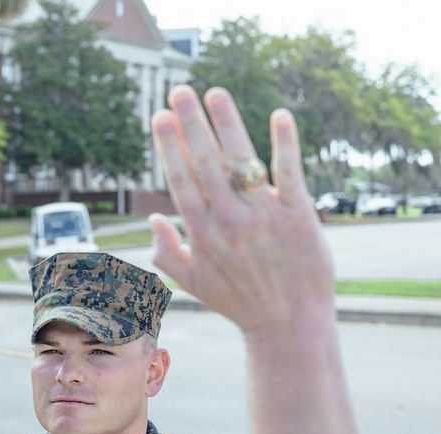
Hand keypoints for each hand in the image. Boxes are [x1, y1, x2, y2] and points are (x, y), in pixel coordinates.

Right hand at [149, 85, 334, 336]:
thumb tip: (153, 220)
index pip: (181, 180)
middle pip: (205, 162)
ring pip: (241, 160)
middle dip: (190, 124)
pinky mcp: (298, 214)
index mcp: (201, 234)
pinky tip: (279, 116)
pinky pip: (289, 172)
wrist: (288, 323)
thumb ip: (167, 253)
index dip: (170, 146)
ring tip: (215, 93)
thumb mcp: (193, 283)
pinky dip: (285, 143)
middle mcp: (229, 220)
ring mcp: (263, 216)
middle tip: (180, 91)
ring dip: (227, 123)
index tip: (160, 117)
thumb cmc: (239, 303)